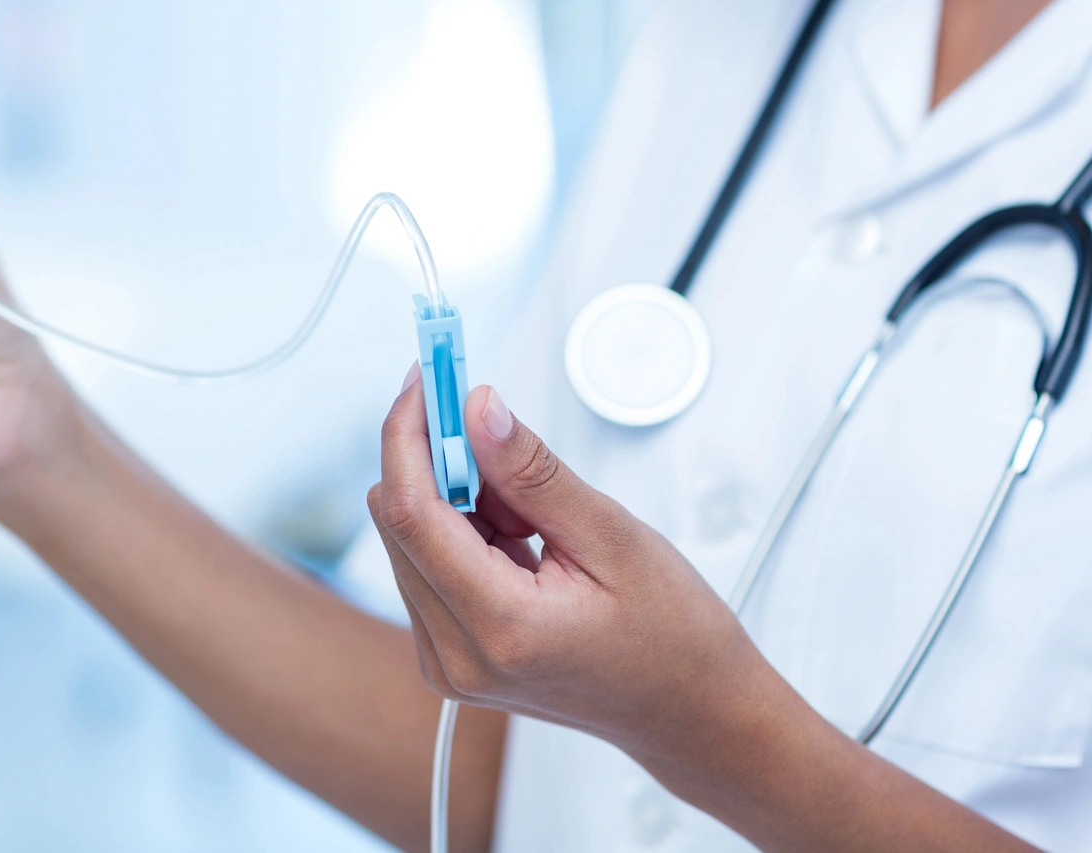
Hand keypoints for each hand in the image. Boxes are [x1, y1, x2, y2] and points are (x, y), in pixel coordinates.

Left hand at [366, 371, 794, 798]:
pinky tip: (520, 540)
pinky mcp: (449, 658)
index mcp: (500, 628)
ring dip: (453, 501)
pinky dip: (460, 533)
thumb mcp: (613, 536)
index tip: (426, 377)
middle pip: (398, 522)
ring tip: (534, 517)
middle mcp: (457, 655)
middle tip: (493, 428)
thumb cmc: (675, 637)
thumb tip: (476, 409)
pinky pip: (425, 568)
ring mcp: (448, 664)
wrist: (693, 714)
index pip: (410, 510)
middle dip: (435, 459)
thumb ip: (533, 472)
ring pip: (407, 540)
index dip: (409, 433)